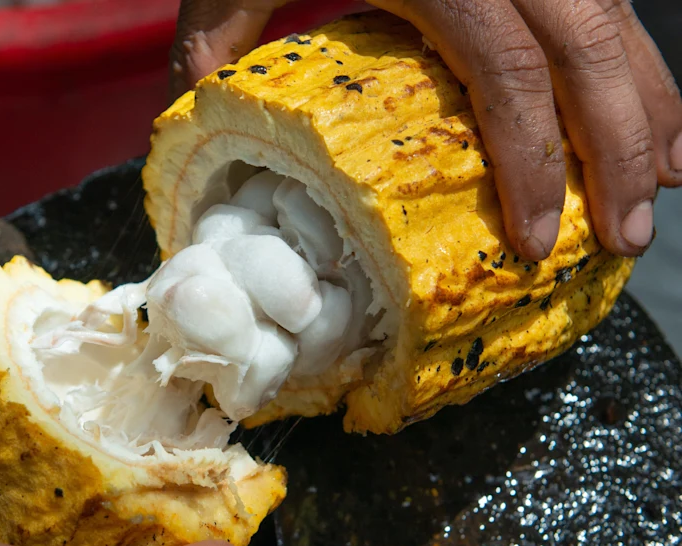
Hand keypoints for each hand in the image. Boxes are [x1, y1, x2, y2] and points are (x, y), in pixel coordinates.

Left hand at [170, 0, 681, 260]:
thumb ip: (218, 28)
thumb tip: (194, 107)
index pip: (510, 74)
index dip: (533, 163)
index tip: (536, 238)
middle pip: (592, 53)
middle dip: (620, 151)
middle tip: (628, 239)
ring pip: (619, 21)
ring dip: (649, 106)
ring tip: (658, 187)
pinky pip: (610, 0)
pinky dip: (636, 60)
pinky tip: (644, 110)